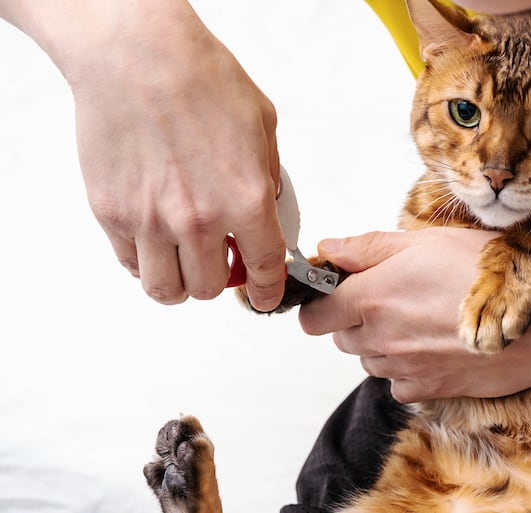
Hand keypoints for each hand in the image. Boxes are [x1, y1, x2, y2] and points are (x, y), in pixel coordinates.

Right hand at [7, 0, 286, 308]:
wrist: (137, 54)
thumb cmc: (200, 78)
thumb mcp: (263, 126)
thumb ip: (268, 178)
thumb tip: (267, 211)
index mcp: (246, 199)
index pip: (264, 270)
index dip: (267, 292)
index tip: (264, 296)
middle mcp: (199, 219)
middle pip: (209, 289)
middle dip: (220, 281)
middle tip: (219, 262)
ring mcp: (150, 220)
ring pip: (166, 290)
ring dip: (179, 283)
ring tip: (183, 261)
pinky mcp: (111, 213)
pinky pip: (131, 263)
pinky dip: (145, 261)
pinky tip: (153, 238)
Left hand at [298, 228, 530, 402]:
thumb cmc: (489, 275)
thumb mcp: (428, 241)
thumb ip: (369, 248)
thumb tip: (327, 249)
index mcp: (373, 296)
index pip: (313, 315)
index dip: (319, 304)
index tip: (335, 294)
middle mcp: (380, 336)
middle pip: (340, 338)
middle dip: (355, 321)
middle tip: (391, 300)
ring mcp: (402, 367)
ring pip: (368, 361)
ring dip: (382, 345)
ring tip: (420, 321)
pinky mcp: (426, 390)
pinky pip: (397, 384)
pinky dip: (407, 370)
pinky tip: (433, 347)